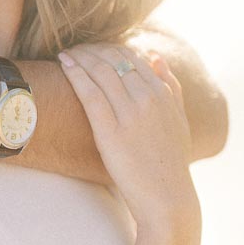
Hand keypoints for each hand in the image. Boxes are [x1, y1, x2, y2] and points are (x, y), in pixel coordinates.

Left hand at [58, 43, 197, 226]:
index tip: (93, 48)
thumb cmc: (170, 161)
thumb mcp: (179, 120)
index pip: (133, 58)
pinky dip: (75, 74)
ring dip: (80, 57)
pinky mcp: (111, 131)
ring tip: (65, 53)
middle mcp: (148, 98)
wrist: (167, 197)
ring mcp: (130, 114)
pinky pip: (90, 94)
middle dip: (92, 49)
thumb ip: (172, 87)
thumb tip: (156, 57)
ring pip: (100, 72)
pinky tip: (64, 64)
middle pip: (114, 60)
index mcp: (163, 94)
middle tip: (75, 47)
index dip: (110, 48)